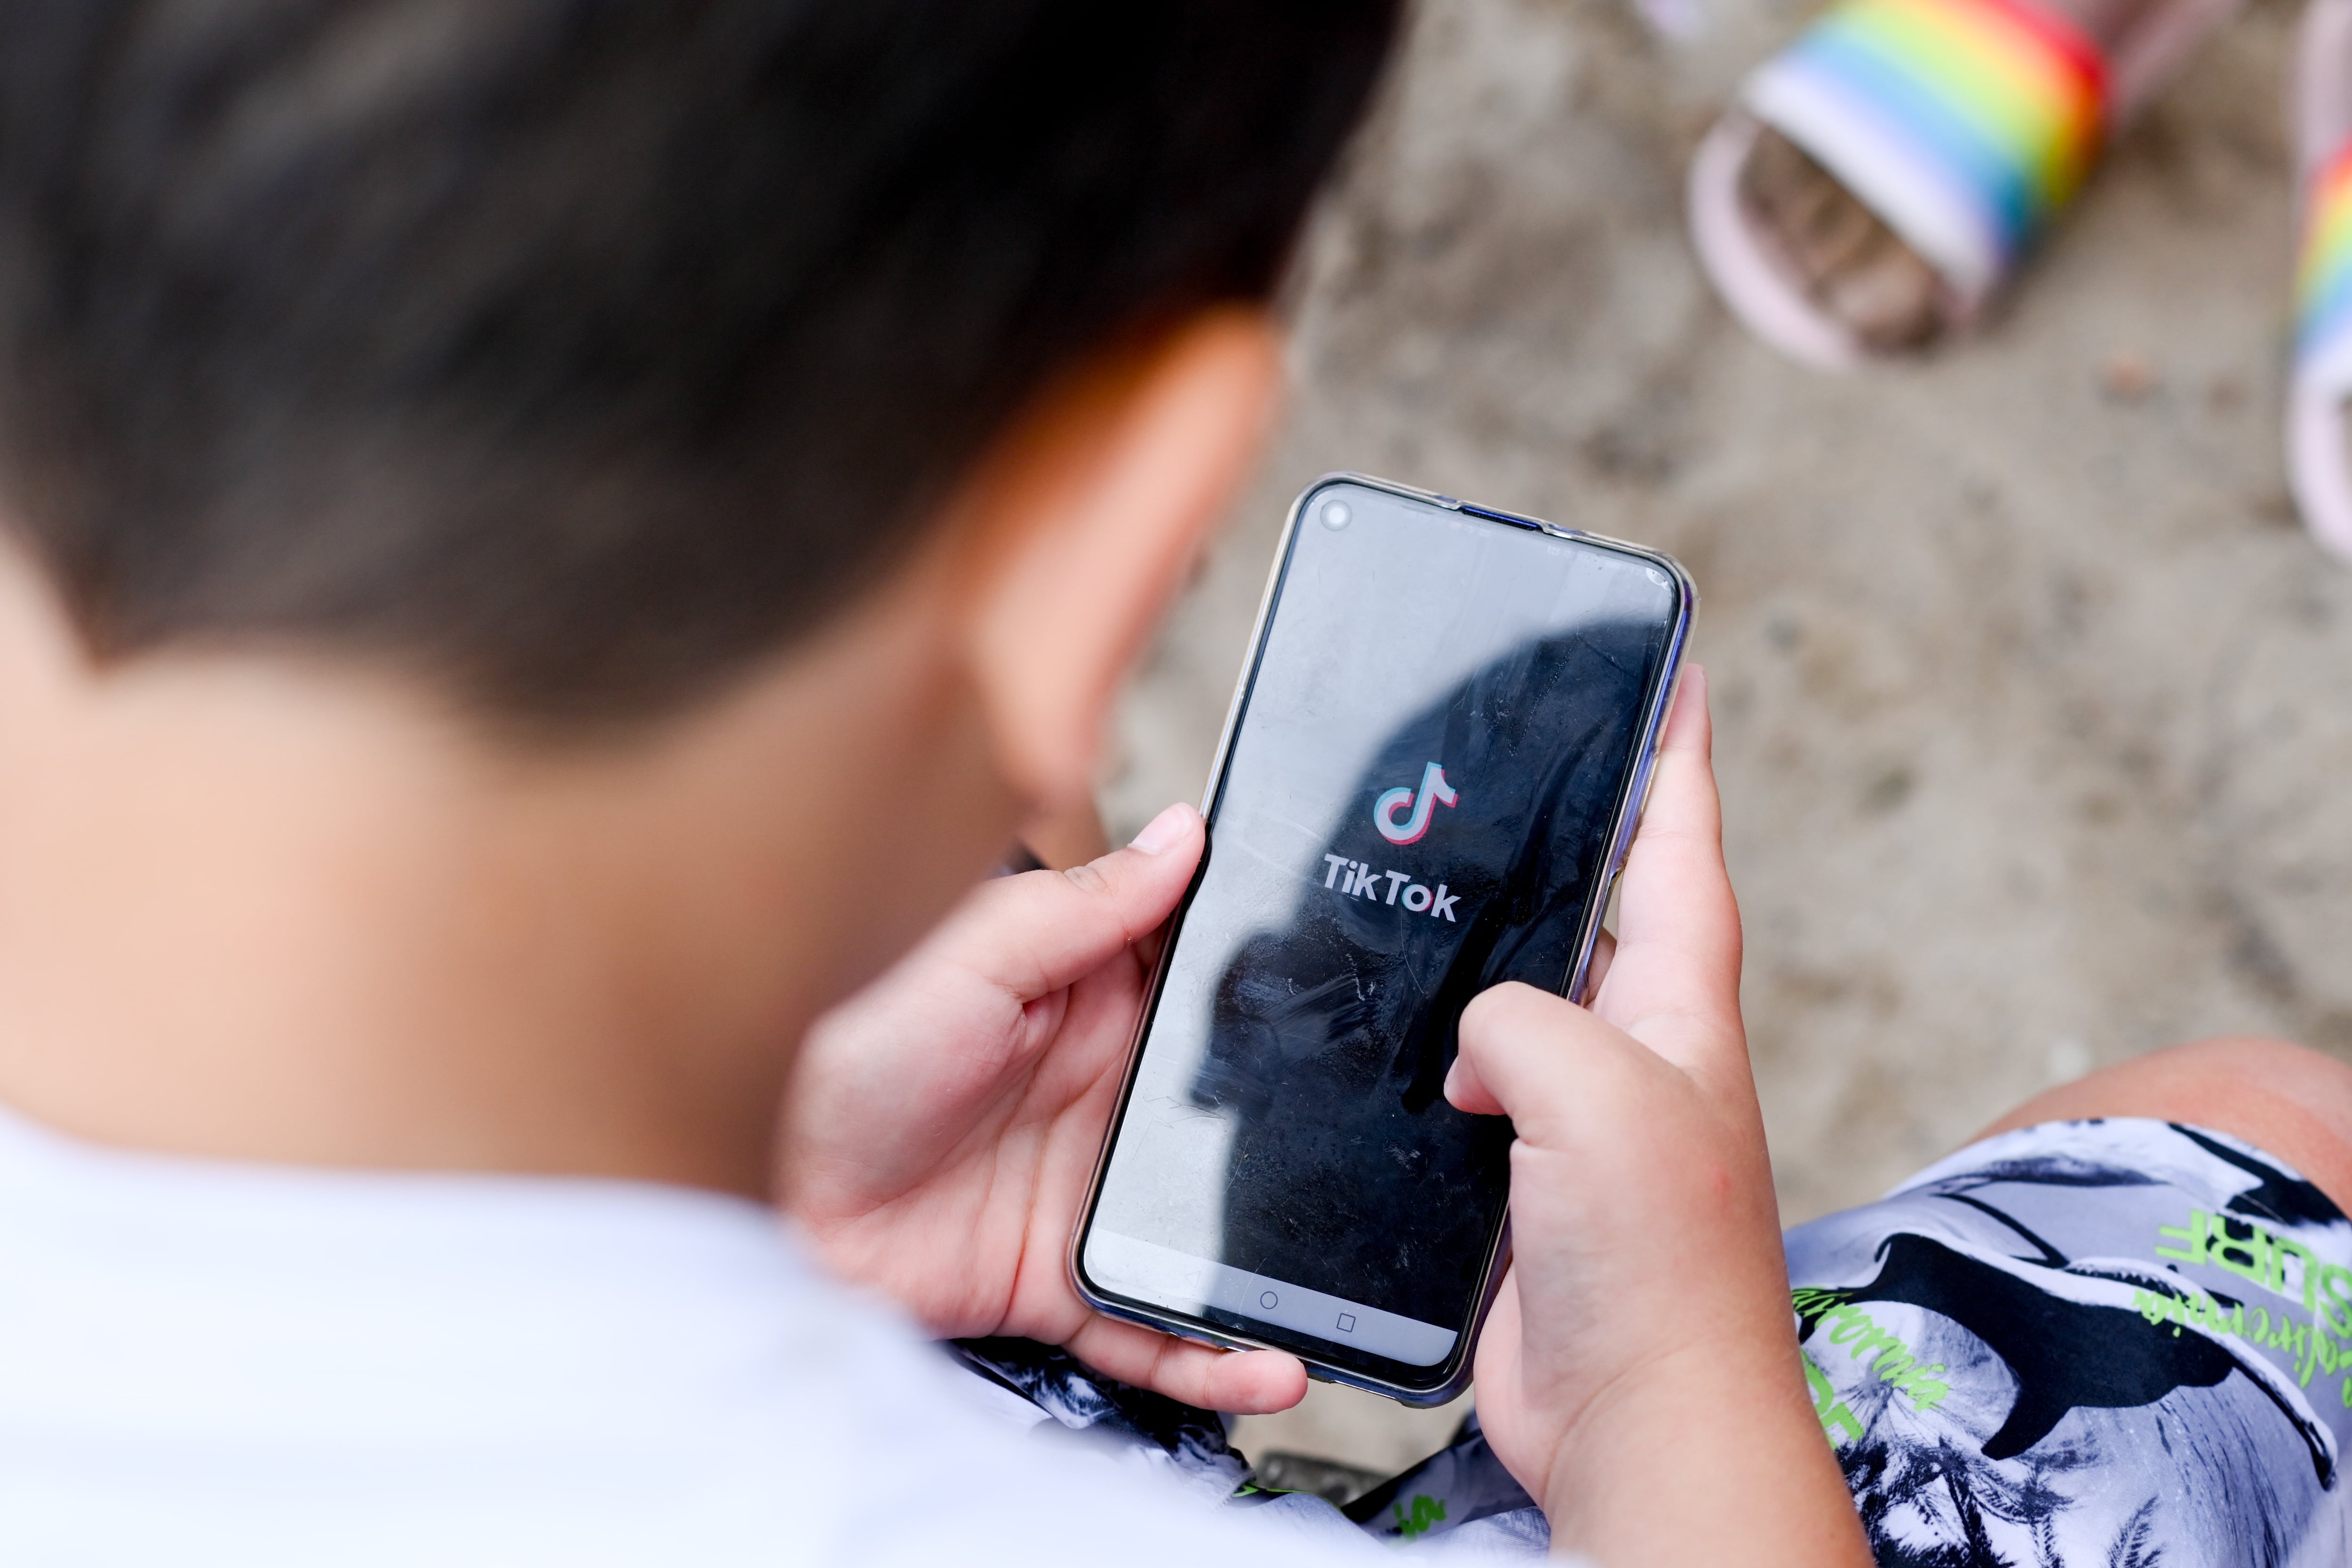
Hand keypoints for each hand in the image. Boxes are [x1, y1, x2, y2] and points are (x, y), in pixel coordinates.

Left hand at [777, 803, 1307, 1413]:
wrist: (756, 1193)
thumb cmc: (835, 1053)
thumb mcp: (963, 955)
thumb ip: (1080, 908)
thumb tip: (1185, 834)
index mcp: (1087, 1000)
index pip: (1205, 980)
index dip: (1277, 982)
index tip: (1363, 980)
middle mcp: (1104, 1095)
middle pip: (1234, 1112)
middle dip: (1310, 1130)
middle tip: (1397, 1145)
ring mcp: (1091, 1193)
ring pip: (1213, 1227)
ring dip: (1280, 1256)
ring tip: (1350, 1277)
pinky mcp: (1065, 1280)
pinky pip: (1159, 1326)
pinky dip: (1216, 1357)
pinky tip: (1270, 1363)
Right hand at [1446, 667, 1868, 1566]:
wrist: (1636, 1423)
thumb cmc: (1658, 1272)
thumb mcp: (1594, 1093)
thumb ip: (1523, 1021)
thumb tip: (1476, 1044)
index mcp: (1681, 1002)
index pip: (1679, 839)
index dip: (1672, 745)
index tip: (1665, 662)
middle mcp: (1641, 1047)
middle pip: (1599, 901)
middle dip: (1564, 825)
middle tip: (1513, 753)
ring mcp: (1585, 1114)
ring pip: (1525, 992)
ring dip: (1484, 948)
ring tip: (1425, 888)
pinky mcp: (1528, 1177)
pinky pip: (1473, 1082)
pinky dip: (1435, 1054)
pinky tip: (1390, 1047)